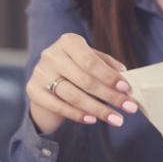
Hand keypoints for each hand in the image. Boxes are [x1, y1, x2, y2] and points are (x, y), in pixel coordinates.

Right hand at [25, 33, 139, 133]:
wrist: (46, 83)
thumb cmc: (76, 70)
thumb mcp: (91, 62)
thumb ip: (108, 66)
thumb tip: (124, 75)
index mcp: (68, 42)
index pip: (90, 61)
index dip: (109, 76)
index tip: (126, 88)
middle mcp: (51, 54)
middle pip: (84, 80)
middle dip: (110, 96)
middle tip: (129, 108)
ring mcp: (40, 72)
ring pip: (73, 95)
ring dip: (98, 109)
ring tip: (116, 119)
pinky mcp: (33, 90)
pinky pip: (59, 106)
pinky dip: (77, 115)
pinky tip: (92, 120)